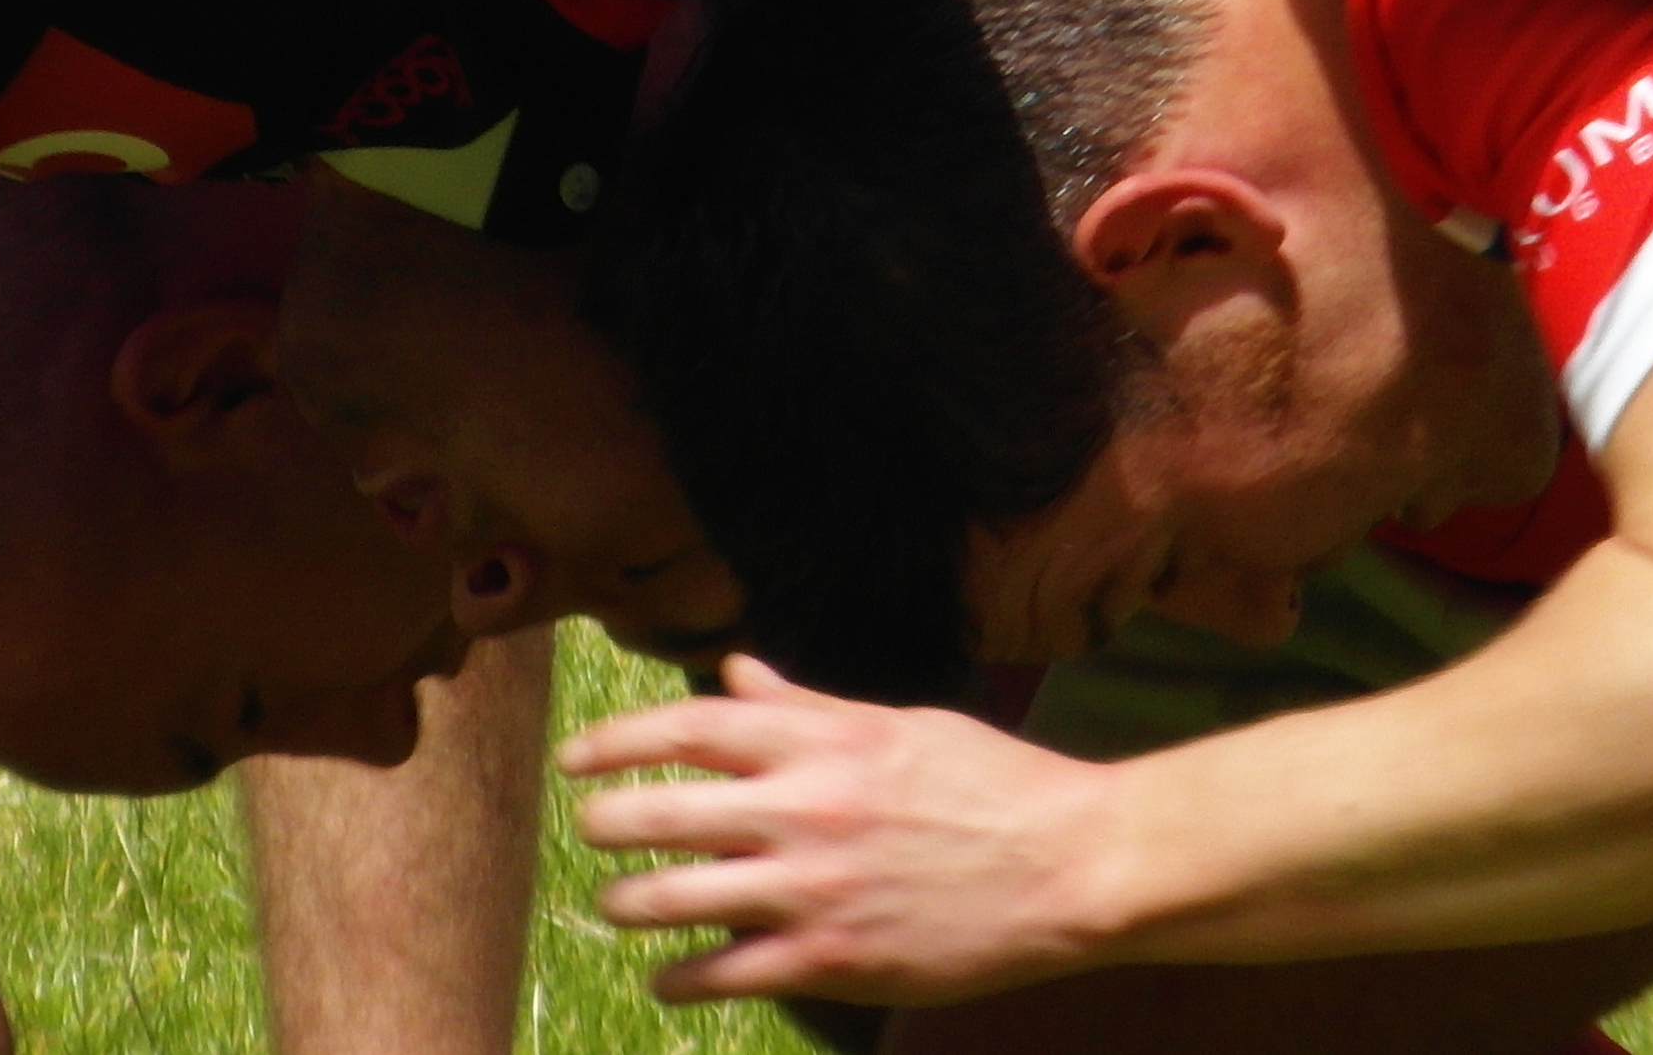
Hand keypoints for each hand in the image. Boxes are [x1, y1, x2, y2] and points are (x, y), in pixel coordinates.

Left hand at [562, 658, 1130, 1005]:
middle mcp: (807, 811)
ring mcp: (815, 890)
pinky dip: (680, 978)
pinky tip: (671, 977)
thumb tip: (733, 673)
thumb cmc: (995, 786)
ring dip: (626, 902)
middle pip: (660, 810)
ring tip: (618, 902)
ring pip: (672, 899)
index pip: (689, 728)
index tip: (578, 756)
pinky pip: (723, 974)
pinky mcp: (833, 961)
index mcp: (824, 744)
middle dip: (605, 820)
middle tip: (591, 826)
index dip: (617, 738)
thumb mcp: (900, 725)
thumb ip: (806, 708)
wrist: (1074, 868)